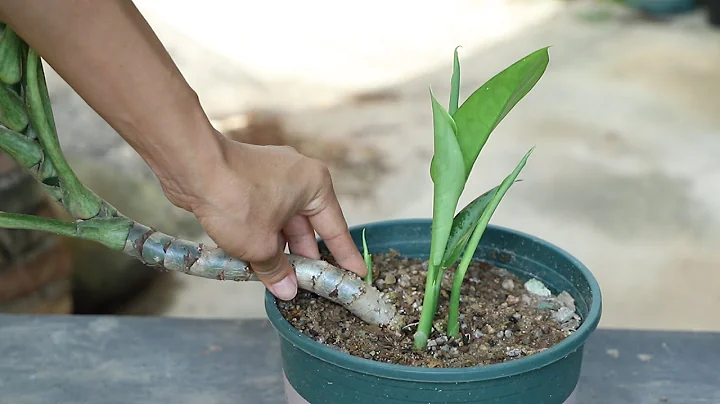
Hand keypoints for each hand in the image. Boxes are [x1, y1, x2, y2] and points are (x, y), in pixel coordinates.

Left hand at [163, 133, 367, 299]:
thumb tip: (287, 290)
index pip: (335, 229)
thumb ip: (277, 270)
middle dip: (303, 258)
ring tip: (278, 280)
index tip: (356, 274)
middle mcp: (298, 176)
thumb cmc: (235, 199)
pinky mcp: (249, 180)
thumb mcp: (260, 246)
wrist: (192, 166)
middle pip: (307, 227)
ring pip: (282, 222)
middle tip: (308, 287)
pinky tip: (256, 261)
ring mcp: (272, 176)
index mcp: (314, 185)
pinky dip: (262, 236)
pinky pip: (264, 214)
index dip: (344, 257)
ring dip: (279, 250)